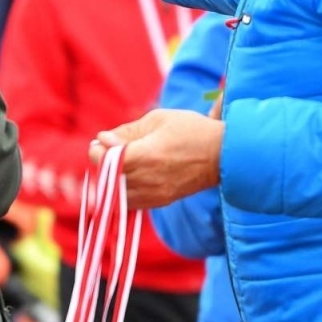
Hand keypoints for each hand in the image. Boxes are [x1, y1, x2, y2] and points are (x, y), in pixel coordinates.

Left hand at [90, 109, 222, 208]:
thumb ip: (127, 131)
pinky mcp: (160, 202)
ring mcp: (155, 194)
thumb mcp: (158, 119)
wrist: (223, 155)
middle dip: (101, 164)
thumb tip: (102, 140)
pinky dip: (123, 191)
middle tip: (107, 150)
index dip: (97, 151)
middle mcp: (148, 179)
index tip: (102, 142)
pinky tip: (130, 177)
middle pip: (107, 178)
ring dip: (111, 179)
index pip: (105, 161)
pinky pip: (130, 203)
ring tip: (119, 163)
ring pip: (116, 194)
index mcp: (146, 155)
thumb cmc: (192, 130)